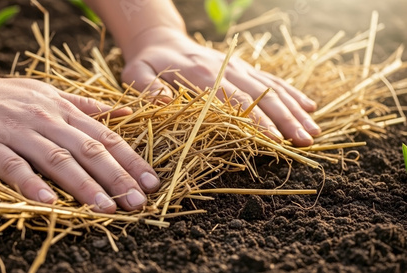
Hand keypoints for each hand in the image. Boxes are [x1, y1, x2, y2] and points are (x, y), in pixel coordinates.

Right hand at [0, 63, 159, 212]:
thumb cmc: (4, 97)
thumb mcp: (49, 94)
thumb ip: (86, 105)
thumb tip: (124, 110)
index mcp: (63, 110)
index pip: (105, 137)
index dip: (130, 160)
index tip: (151, 182)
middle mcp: (45, 119)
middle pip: (88, 149)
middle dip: (116, 176)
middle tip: (138, 202)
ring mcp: (16, 131)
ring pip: (56, 158)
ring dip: (83, 184)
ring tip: (106, 208)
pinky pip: (12, 165)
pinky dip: (31, 183)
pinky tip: (49, 202)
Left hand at [121, 27, 320, 145]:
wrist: (160, 40)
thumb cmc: (147, 63)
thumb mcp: (136, 74)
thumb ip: (147, 89)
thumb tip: (164, 103)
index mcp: (201, 75)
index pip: (235, 100)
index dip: (256, 120)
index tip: (275, 139)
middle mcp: (226, 69)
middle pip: (261, 96)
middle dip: (285, 120)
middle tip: (304, 142)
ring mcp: (237, 67)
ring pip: (272, 88)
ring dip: (294, 110)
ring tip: (314, 132)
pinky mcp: (242, 68)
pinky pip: (271, 79)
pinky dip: (291, 93)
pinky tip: (309, 107)